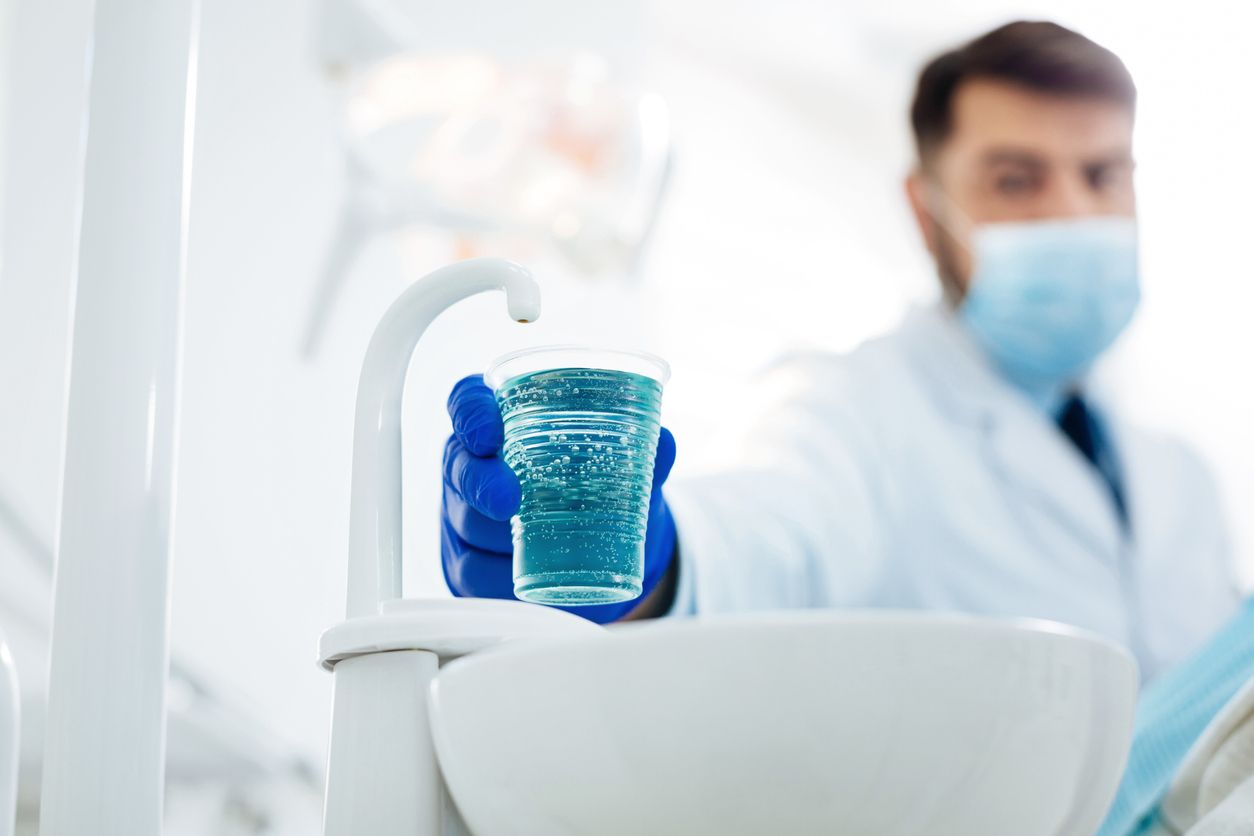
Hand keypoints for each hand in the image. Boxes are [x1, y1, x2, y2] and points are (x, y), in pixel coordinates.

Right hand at [440, 374, 676, 622]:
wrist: (594, 552)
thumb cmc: (594, 489)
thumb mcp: (619, 467)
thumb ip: (640, 450)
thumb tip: (664, 442)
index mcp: (501, 423)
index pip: (467, 401)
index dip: (469, 412)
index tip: (487, 430)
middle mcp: (473, 463)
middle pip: (458, 464)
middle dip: (479, 481)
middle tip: (508, 500)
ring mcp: (463, 514)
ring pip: (465, 521)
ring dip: (494, 534)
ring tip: (534, 539)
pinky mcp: (467, 564)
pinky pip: (472, 571)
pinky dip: (498, 576)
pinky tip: (522, 576)